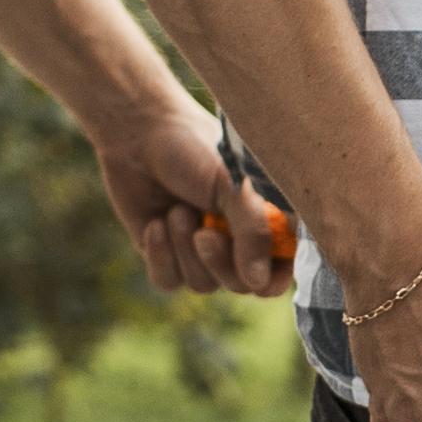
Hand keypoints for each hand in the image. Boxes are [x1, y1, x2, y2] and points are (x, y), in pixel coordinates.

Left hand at [99, 99, 290, 298]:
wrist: (140, 135)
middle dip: (219, 262)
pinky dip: (160, 255)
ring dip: (185, 250)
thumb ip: (253, 232)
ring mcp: (200, 250)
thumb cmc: (196, 151)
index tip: (251, 266)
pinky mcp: (165, 254)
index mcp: (263, 222)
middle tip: (203, 233)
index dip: (270, 279)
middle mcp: (235, 241)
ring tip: (174, 211)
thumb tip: (257, 283)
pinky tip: (154, 223)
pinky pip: (168, 281)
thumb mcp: (235, 187)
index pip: (280, 272)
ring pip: (202, 284)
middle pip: (240, 286)